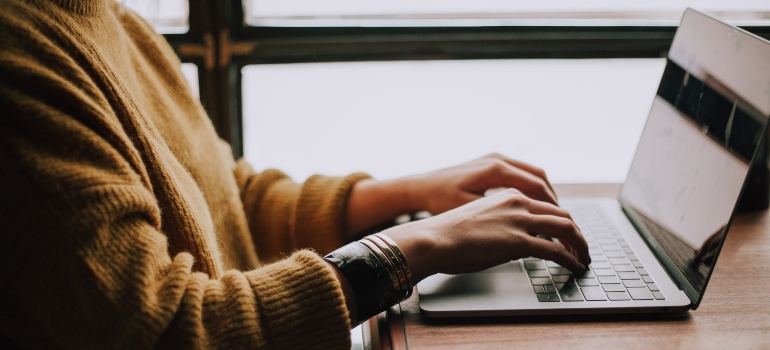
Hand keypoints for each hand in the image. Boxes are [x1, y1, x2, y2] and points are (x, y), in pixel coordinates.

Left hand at [345, 153, 558, 237]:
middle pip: (540, 179)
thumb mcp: (471, 212)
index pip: (537, 188)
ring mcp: (495, 158)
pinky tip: (534, 206)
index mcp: (496, 170)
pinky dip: (533, 188)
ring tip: (554, 216)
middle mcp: (499, 159)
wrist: (419, 187)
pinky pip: (522, 173)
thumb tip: (529, 234)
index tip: (564, 226)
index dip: (554, 209)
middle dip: (555, 203)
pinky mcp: (491, 162)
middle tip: (566, 224)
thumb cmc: (440, 202)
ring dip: (546, 195)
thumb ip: (500, 219)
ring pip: (533, 174)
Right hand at [382, 188, 588, 282]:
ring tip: (583, 258)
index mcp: (507, 194)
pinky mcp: (519, 241)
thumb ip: (500, 222)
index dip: (561, 220)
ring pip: (566, 228)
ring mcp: (520, 220)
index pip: (546, 204)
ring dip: (580, 245)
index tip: (566, 234)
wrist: (433, 238)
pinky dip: (571, 259)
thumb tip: (512, 242)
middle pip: (562, 214)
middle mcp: (518, 202)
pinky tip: (574, 266)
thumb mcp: (479, 218)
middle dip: (576, 233)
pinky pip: (556, 250)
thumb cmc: (447, 233)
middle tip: (581, 247)